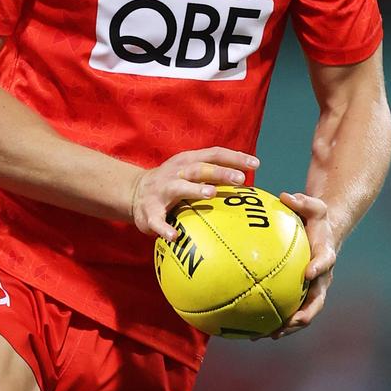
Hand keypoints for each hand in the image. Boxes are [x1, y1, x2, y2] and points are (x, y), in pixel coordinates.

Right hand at [130, 147, 259, 239]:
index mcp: (187, 161)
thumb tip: (245, 177)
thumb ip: (213, 171)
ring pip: (179, 188)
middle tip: (240, 180)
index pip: (214, 154)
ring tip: (211, 194)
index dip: (234, 157)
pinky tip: (175, 237)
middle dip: (220, 172)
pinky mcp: (149, 211)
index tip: (256, 164)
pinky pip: (157, 221)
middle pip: (199, 169)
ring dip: (195, 190)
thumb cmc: (173, 181)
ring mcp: (161, 191)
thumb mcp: (190, 170)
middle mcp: (175, 173)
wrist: (134, 192)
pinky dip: (165, 228)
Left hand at [270, 191, 336, 339]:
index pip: (325, 262)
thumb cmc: (317, 218)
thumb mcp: (314, 206)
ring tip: (266, 335)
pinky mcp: (301, 293)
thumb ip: (303, 201)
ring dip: (287, 327)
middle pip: (317, 301)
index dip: (318, 268)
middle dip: (304, 314)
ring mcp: (313, 289)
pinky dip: (275, 321)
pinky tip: (253, 329)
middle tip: (290, 321)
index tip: (308, 273)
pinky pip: (289, 309)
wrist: (326, 233)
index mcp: (326, 254)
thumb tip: (286, 195)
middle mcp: (322, 277)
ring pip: (303, 313)